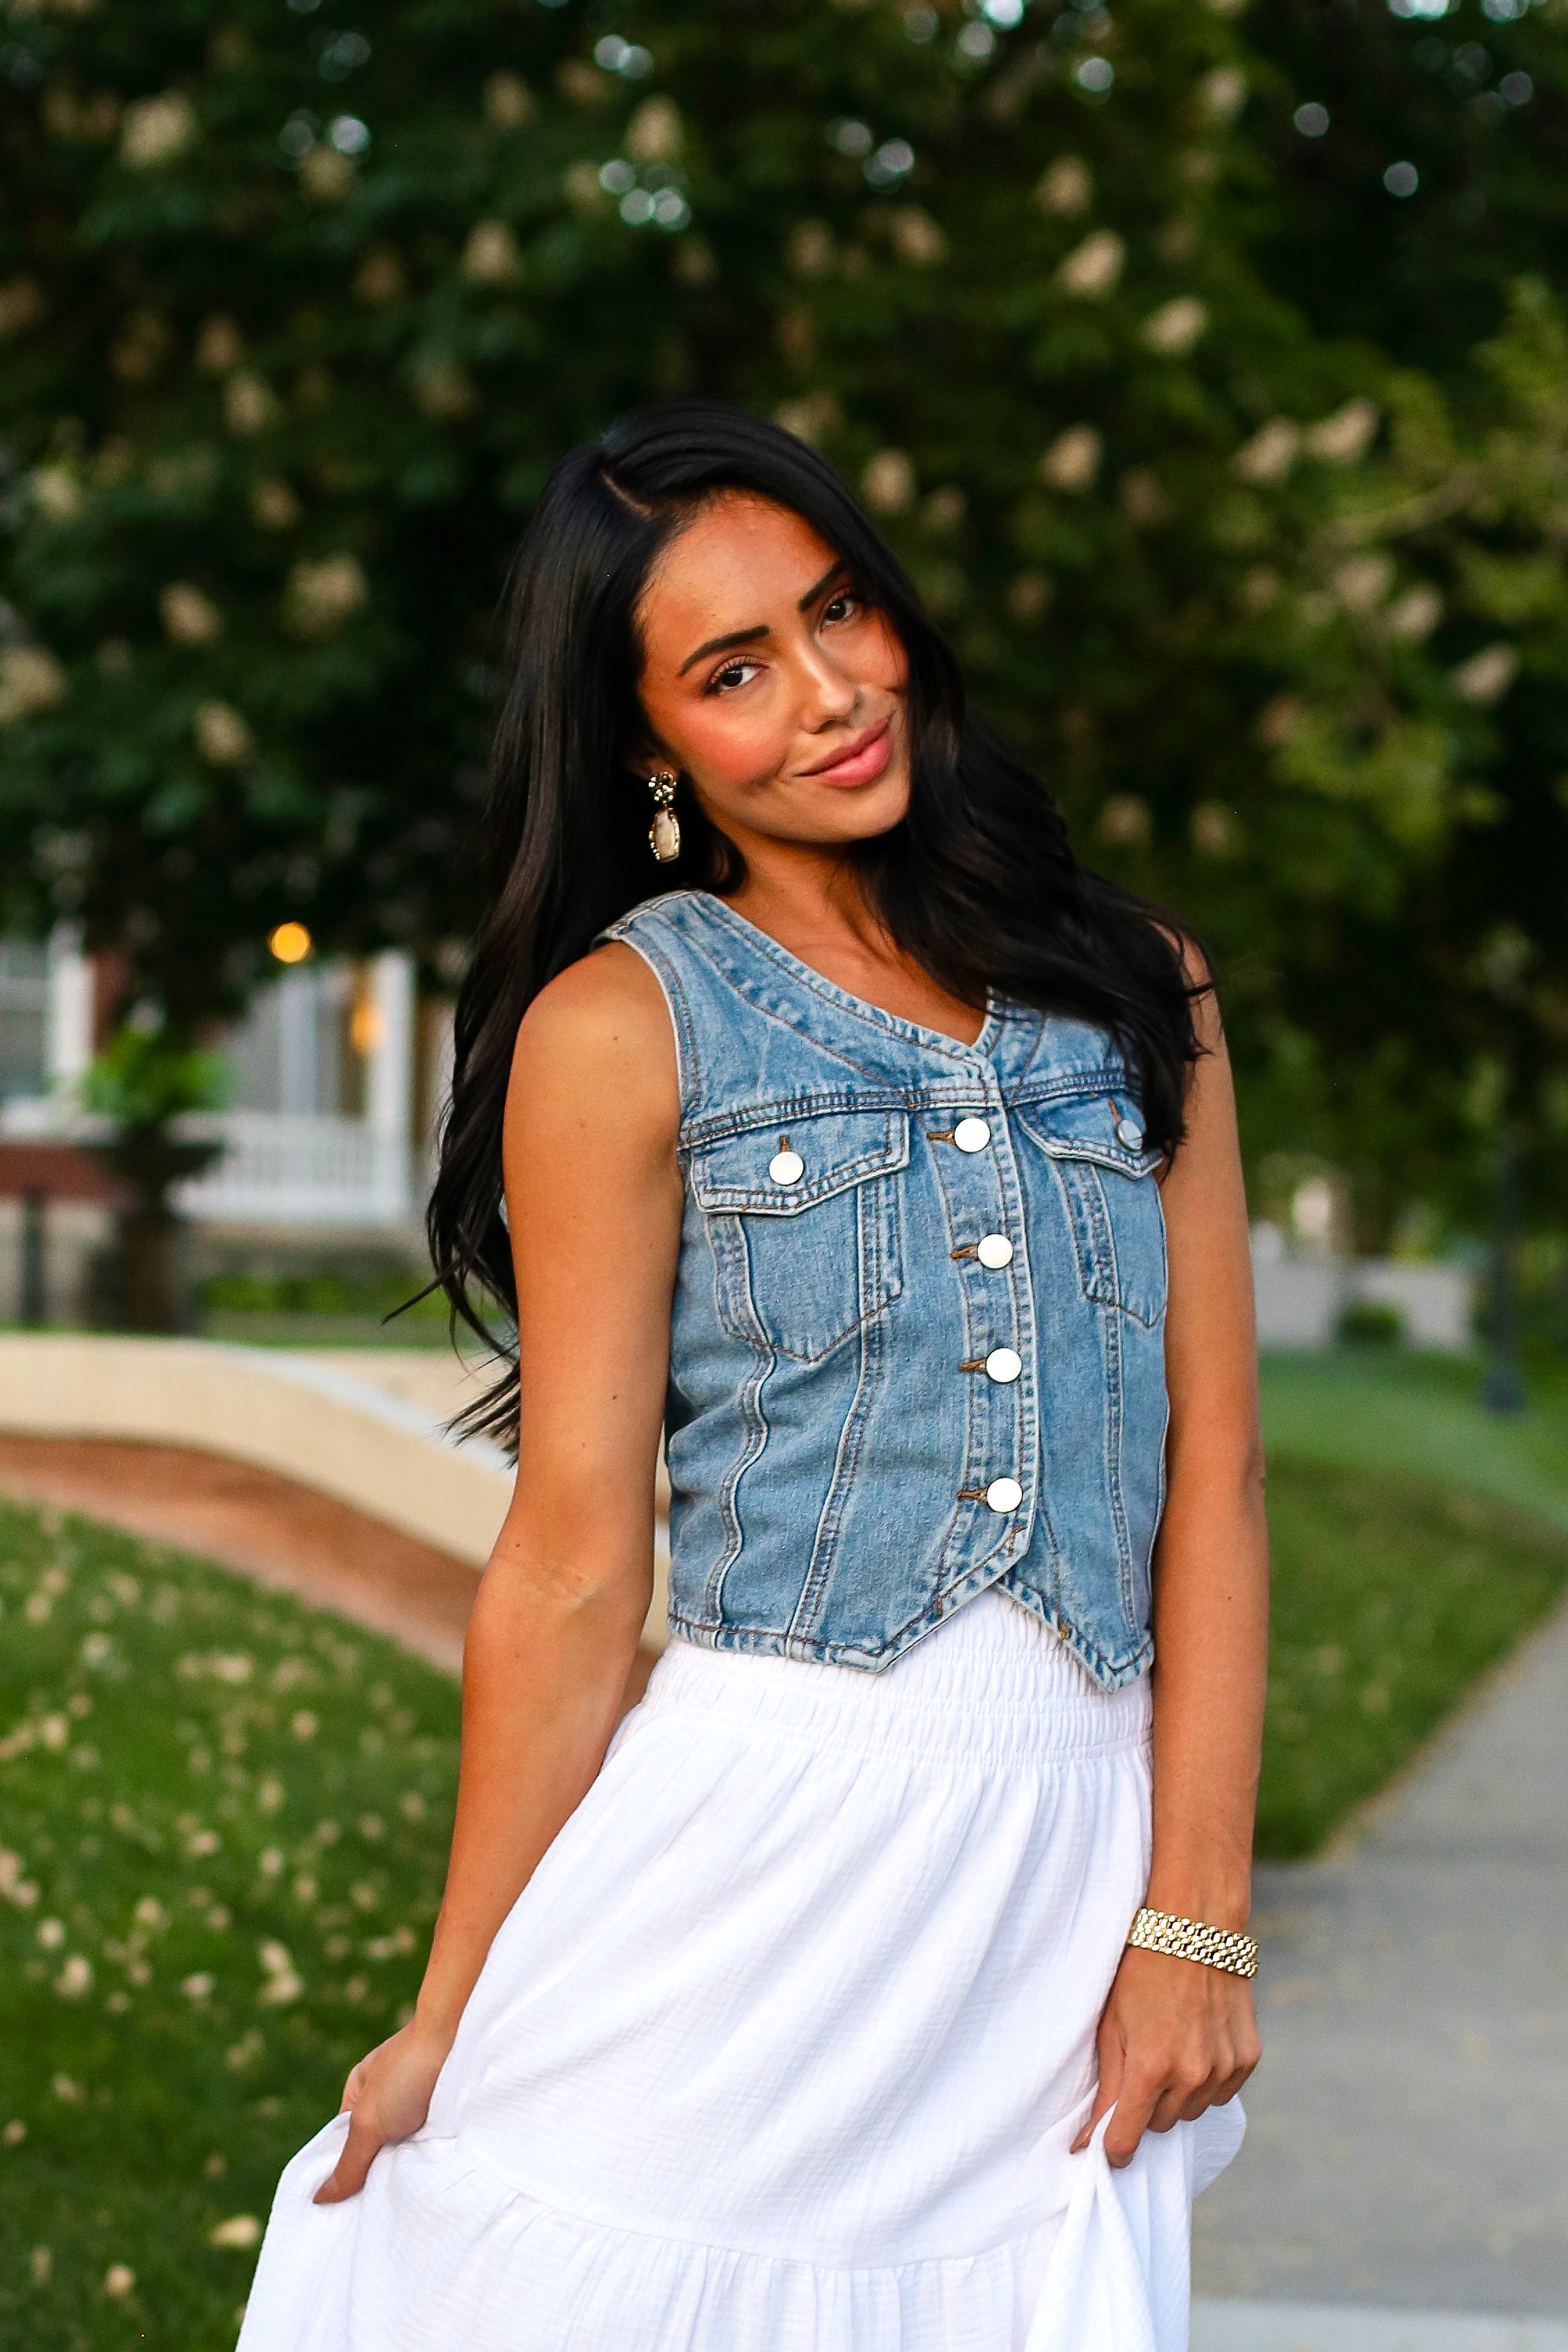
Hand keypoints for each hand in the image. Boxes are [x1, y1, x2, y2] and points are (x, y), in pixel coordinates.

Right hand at [313, 2019, 454, 2202]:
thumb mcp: (369, 2120)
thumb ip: (348, 2162)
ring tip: (404, 2206)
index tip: (341, 2213)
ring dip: (406, 2173)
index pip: (343, 2145)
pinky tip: (429, 2186)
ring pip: (406, 2156)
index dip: (342, 2176)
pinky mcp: (448, 2118)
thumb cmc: (409, 2070)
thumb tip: (319, 2198)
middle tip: (374, 2215)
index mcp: (360, 2092)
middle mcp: (389, 2100)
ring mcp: (421, 2109)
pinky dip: (430, 2165)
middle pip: (376, 2153)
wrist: (467, 2036)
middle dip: (377, 2178)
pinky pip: (433, 2151)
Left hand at [1071, 1944, 1259, 2169]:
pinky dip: (1207, 2081)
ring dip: (1177, 2095)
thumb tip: (1087, 2141)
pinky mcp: (1248, 2059)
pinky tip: (1197, 2044)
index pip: (1128, 2136)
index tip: (1106, 2149)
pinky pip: (1221, 2093)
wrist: (1196, 1928)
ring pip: (1192, 2112)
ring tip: (1170, 2047)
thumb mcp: (1112, 2024)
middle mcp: (1191, 2075)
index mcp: (1150, 2067)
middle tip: (1140, 2066)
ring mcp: (1224, 2069)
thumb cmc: (1142, 1971)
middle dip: (1145, 2106)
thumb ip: (1106, 2084)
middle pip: (1160, 2124)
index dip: (1114, 2147)